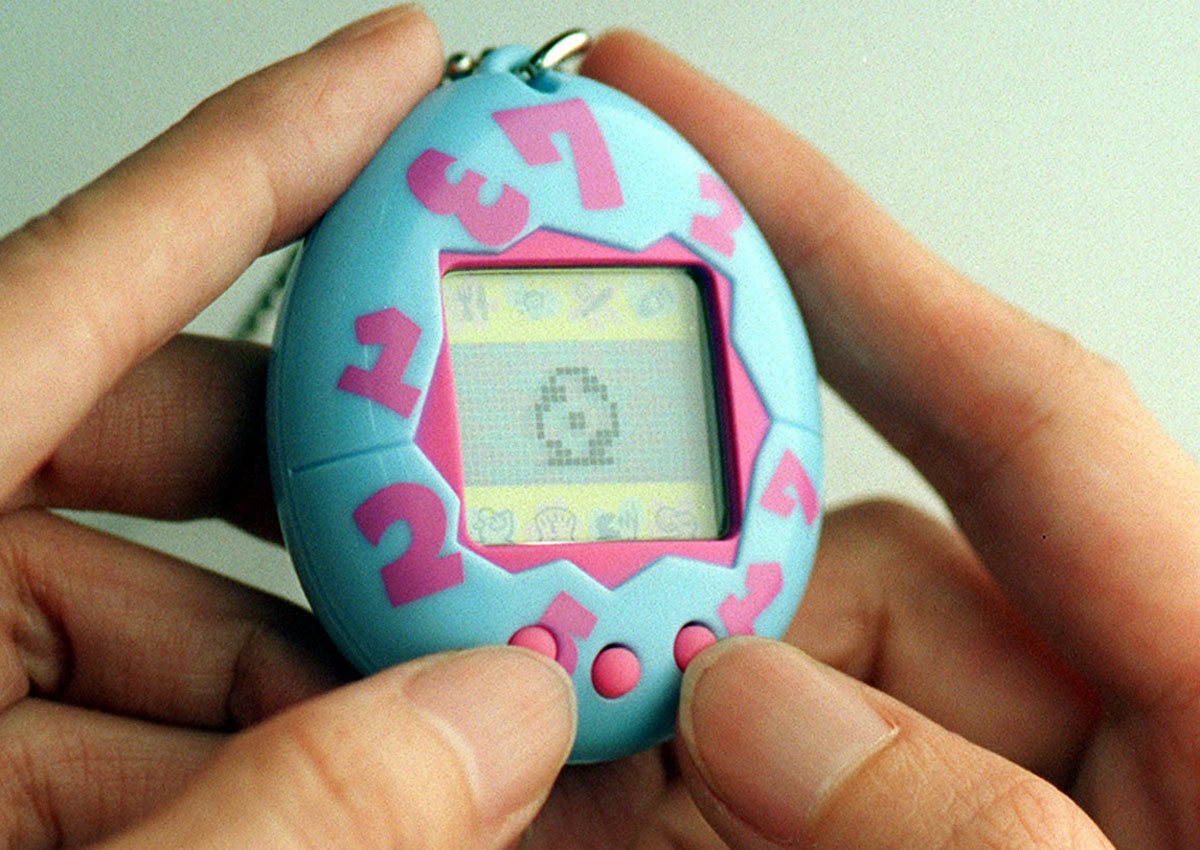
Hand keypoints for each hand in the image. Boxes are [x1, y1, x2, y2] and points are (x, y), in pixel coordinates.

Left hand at [0, 9, 574, 849]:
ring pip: (195, 626)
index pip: (94, 271)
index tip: (403, 74)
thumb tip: (500, 720)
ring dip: (348, 677)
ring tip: (479, 728)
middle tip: (499, 519)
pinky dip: (293, 769)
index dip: (273, 152)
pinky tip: (398, 803)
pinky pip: (165, 736)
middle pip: (174, 457)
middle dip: (360, 497)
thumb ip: (283, 822)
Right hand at [532, 31, 1195, 848]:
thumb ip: (973, 821)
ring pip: (743, 680)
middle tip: (505, 549)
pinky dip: (615, 789)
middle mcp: (1047, 703)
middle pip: (824, 547)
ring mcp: (927, 776)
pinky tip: (537, 800)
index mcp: (1193, 669)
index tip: (667, 120)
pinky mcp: (831, 843)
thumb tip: (747, 706)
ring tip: (508, 726)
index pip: (1003, 397)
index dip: (827, 238)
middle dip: (662, 548)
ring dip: (615, 691)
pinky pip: (713, 789)